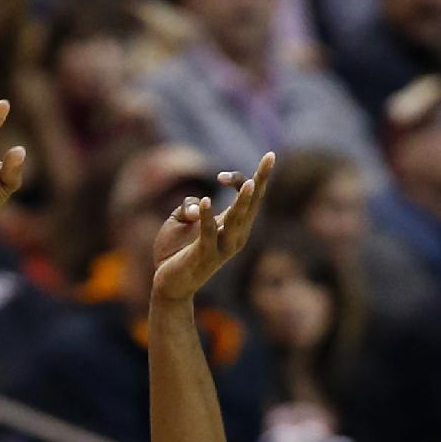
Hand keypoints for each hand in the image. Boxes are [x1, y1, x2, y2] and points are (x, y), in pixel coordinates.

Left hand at [152, 152, 275, 302]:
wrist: (169, 287)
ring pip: (236, 220)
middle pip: (251, 204)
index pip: (247, 197)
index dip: (238, 180)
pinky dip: (206, 218)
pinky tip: (205, 201)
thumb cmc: (177, 253)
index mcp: (234, 226)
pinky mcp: (203, 257)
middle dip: (261, 179)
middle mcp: (234, 236)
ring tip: (250, 182)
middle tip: (271, 155)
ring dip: (242, 201)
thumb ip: (188, 205)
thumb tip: (197, 202)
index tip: (220, 176)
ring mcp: (221, 248)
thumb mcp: (180, 221)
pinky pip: (207, 235)